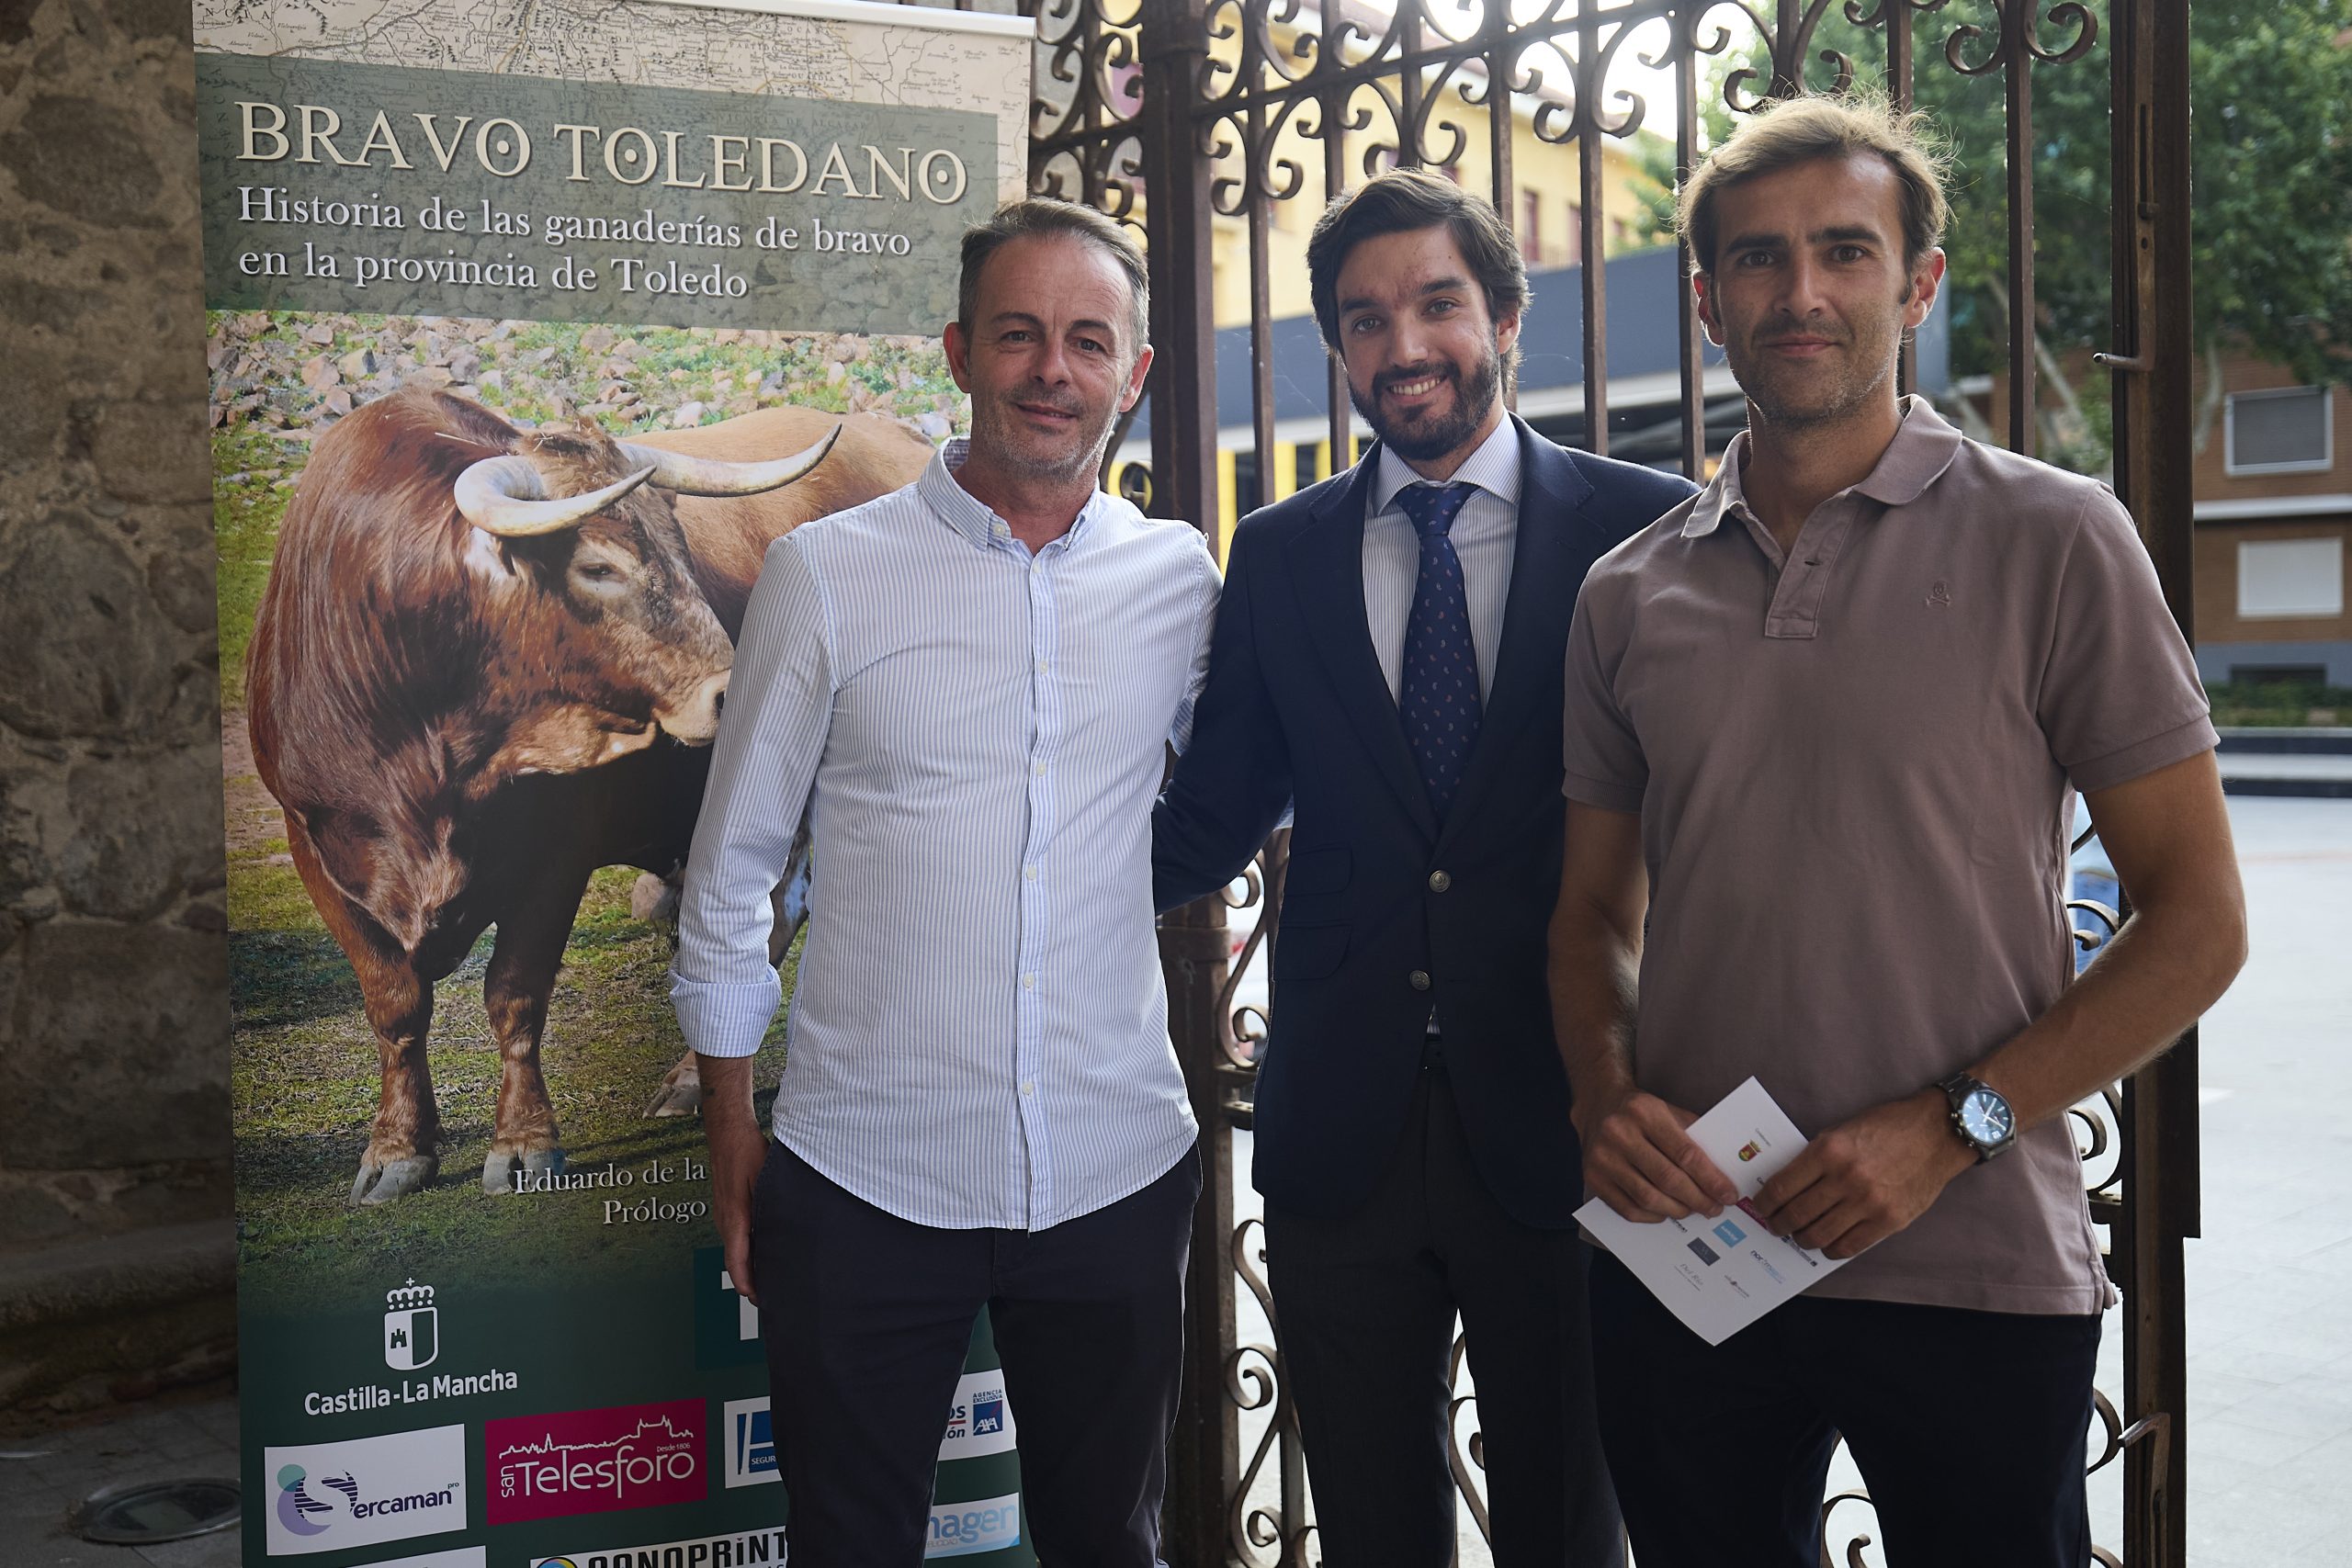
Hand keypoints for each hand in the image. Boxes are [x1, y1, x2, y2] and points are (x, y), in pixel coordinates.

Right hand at [704, 1108, 768, 1307]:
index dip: (747, 1284)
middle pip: (736, 1261)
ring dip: (749, 1265)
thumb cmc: (747, 1152)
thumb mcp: (766, 1179)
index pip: (737, 1261)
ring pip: (736, 1249)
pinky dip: (746, 1250)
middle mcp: (725, 1220)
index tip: (758, 1299)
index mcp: (735, 1217)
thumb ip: (773, 1206)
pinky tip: (763, 1250)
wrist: (727, 1132)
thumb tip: (788, 1227)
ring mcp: (723, 1215)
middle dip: (751, 1280)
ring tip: (771, 1278)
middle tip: (773, 1296)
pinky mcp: (727, 1209)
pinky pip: (736, 1237)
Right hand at [1574, 1082, 1738, 1222]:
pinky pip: (1627, 1209)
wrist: (1598, 1103)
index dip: (1711, 1180)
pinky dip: (1651, 1216)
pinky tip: (1665, 1212)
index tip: (1728, 1195)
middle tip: (1714, 1208)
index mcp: (1644, 1112)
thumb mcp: (1669, 1111)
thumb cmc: (1640, 1110)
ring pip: (1648, 1198)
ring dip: (1677, 1210)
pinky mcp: (1592, 1177)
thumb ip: (1694, 1137)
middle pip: (1668, 1179)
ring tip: (1692, 1210)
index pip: (1686, 1154)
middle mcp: (1619, 1133)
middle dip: (1698, 1199)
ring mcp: (1602, 1157)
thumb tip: (1722, 1174)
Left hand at [1752, 1090, 1977, 1259]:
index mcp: (1828, 1150)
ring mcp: (1868, 1202)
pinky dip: (1832, 1250)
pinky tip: (1827, 1246)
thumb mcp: (1842, 1131)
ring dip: (1803, 1239)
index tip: (1761, 1208)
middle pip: (1797, 1214)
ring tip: (1799, 1237)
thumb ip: (1816, 1158)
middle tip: (1775, 1226)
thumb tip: (1788, 1186)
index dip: (1765, 1203)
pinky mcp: (1889, 1220)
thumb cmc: (1887, 1127)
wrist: (1937, 1133)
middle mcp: (1845, 1178)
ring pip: (1820, 1234)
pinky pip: (1850, 1246)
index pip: (1781, 1186)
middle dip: (1779, 1224)